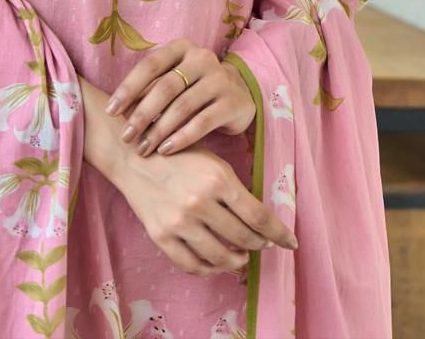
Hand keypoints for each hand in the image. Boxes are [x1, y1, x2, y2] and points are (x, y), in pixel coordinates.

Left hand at [105, 38, 255, 157]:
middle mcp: (201, 58)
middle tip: (126, 137)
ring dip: (158, 130)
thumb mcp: (173, 79)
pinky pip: (202, 122)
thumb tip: (118, 110)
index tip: (111, 111)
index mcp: (181, 47)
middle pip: (165, 87)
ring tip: (143, 148)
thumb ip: (151, 88)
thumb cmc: (193, 87)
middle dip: (142, 114)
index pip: (150, 65)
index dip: (128, 88)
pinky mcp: (232, 102)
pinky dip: (181, 138)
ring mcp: (220, 79)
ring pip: (182, 106)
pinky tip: (165, 150)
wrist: (238, 93)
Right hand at [112, 141, 297, 276]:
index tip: (291, 243)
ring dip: (236, 260)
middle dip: (259, 245)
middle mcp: (201, 202)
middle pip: (244, 239)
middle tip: (262, 245)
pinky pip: (192, 265)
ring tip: (240, 256)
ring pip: (221, 256)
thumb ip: (234, 189)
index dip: (279, 233)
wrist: (133, 156)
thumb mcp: (212, 161)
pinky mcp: (162, 236)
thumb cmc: (177, 154)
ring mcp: (180, 222)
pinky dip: (209, 268)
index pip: (259, 217)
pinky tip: (215, 262)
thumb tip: (259, 221)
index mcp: (218, 178)